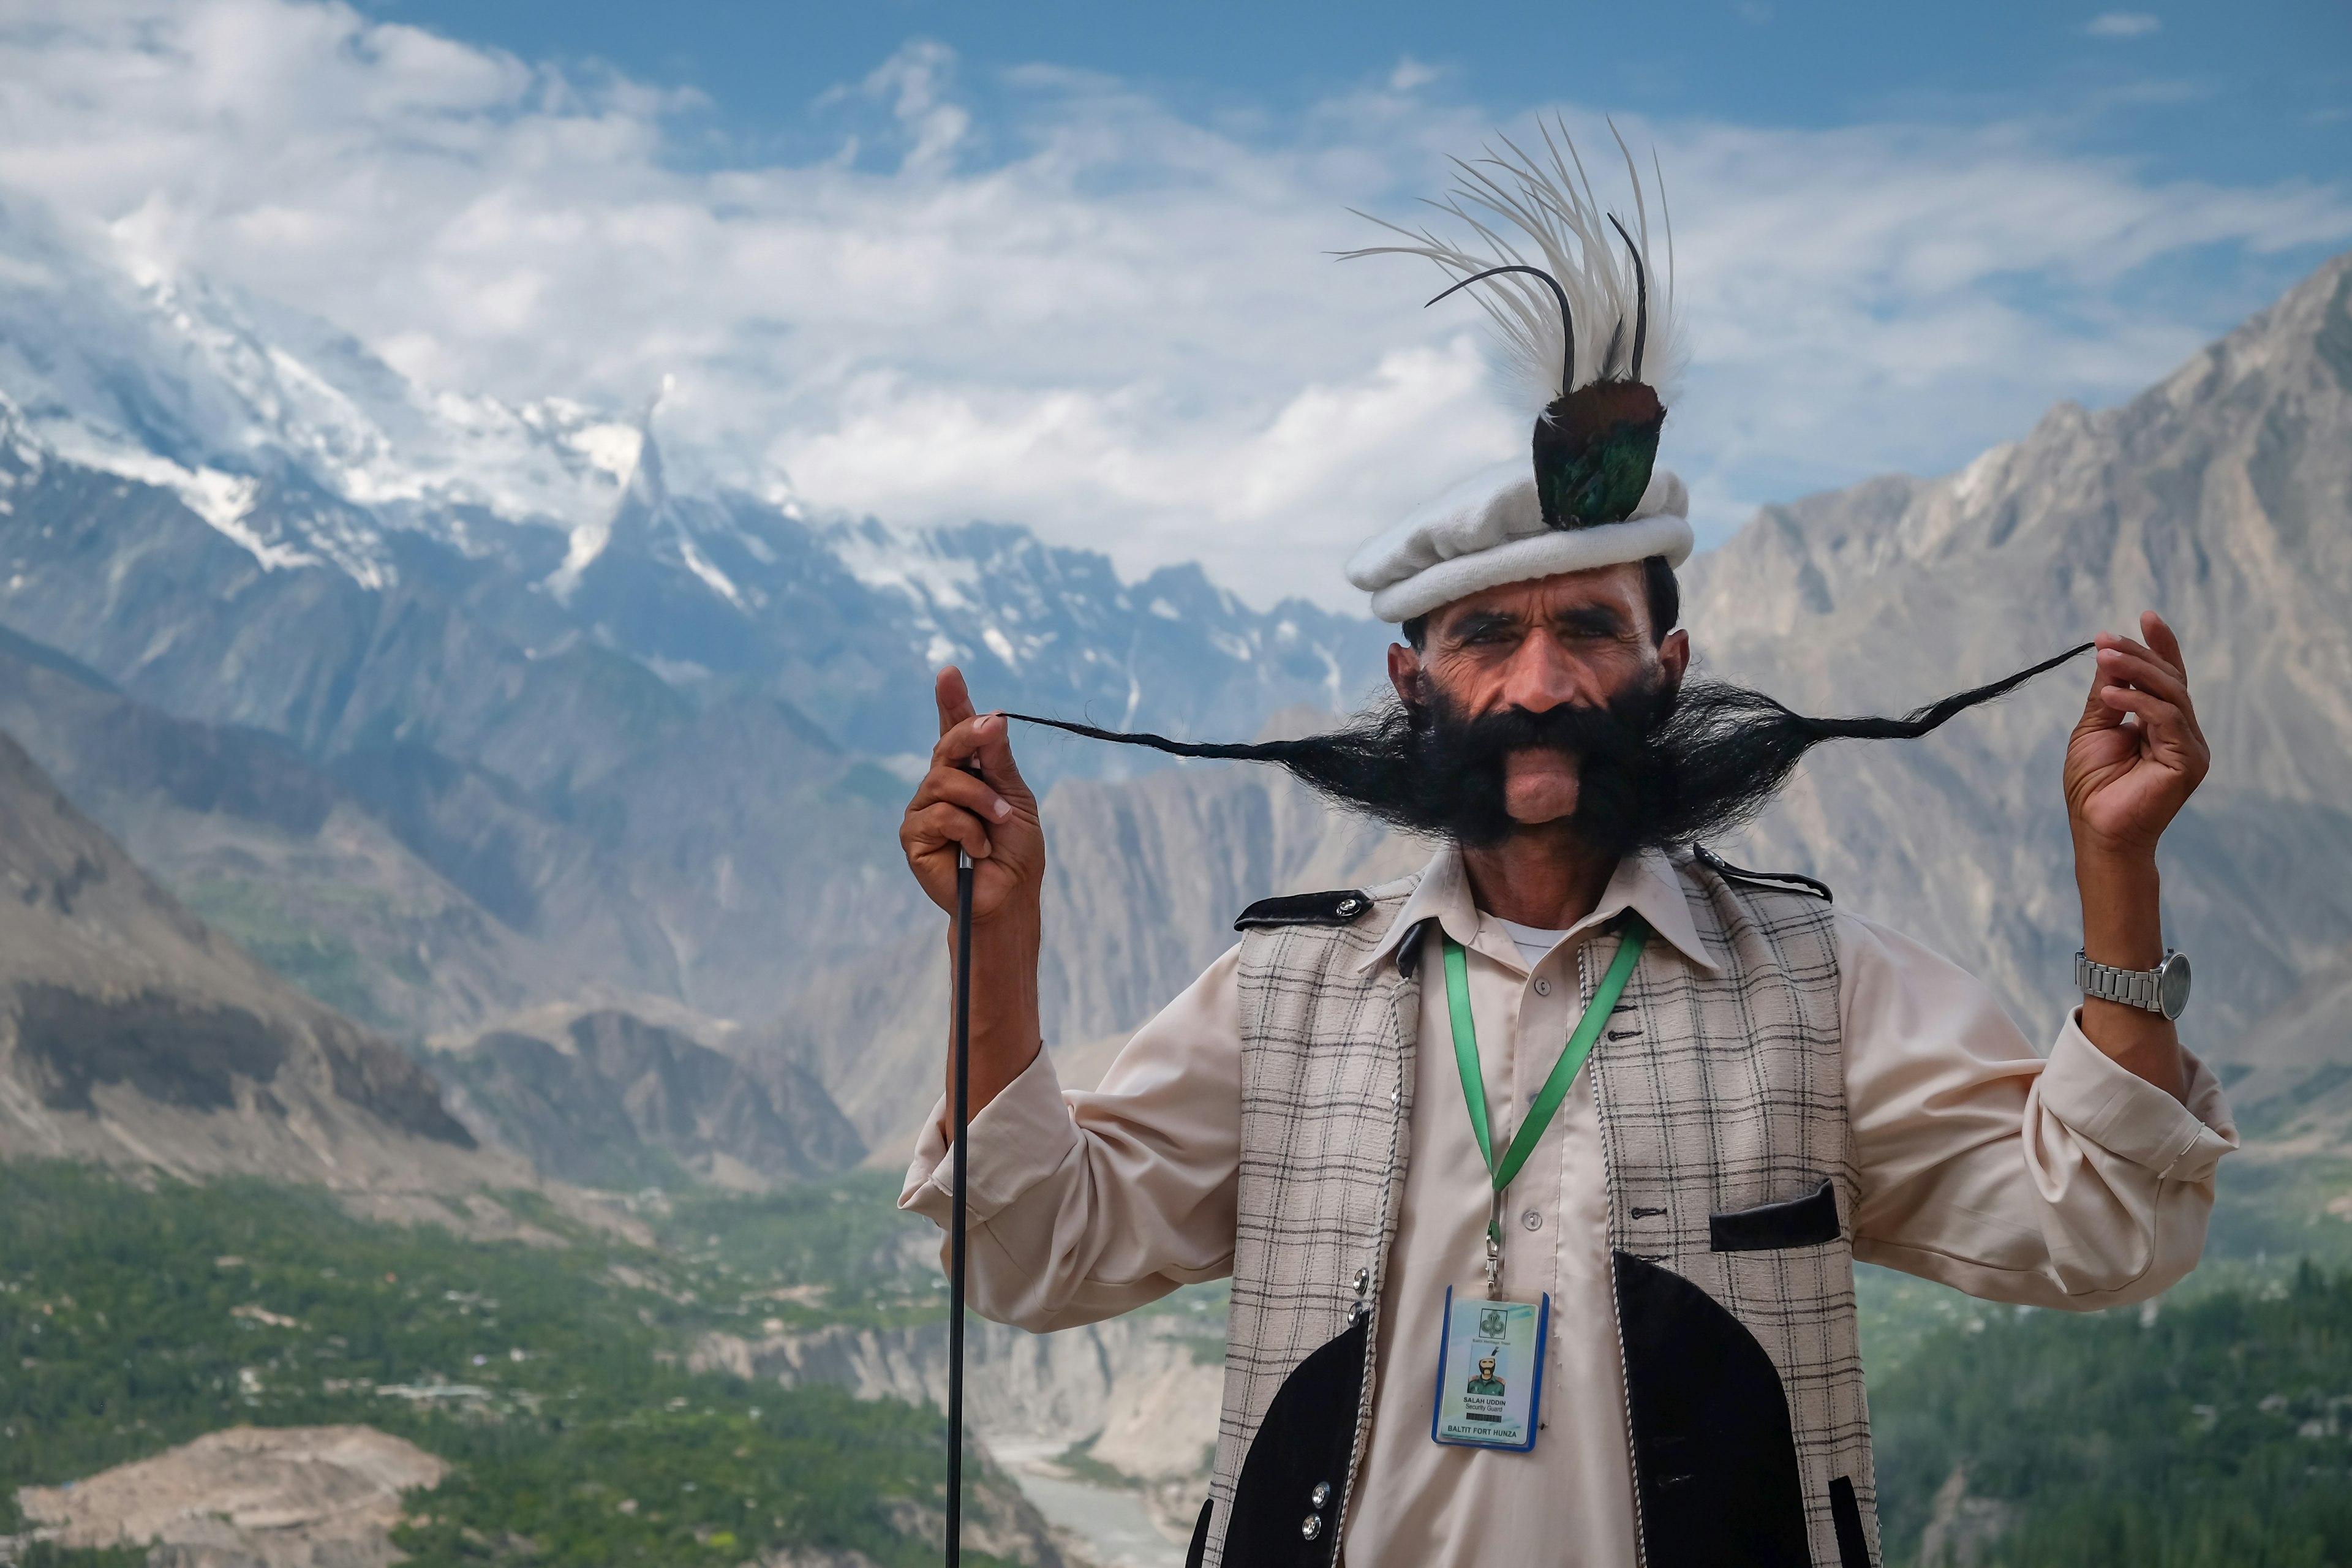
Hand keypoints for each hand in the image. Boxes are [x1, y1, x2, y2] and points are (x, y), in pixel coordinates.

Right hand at [900, 667, 1045, 926]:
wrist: (1009, 896)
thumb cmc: (1015, 850)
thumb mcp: (1016, 797)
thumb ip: (999, 760)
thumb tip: (992, 717)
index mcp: (968, 772)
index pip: (955, 731)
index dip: (951, 701)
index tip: (949, 673)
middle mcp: (940, 785)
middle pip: (945, 746)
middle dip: (969, 736)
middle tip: (992, 730)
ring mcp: (923, 809)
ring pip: (943, 781)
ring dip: (980, 800)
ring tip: (999, 823)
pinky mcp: (913, 836)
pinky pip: (937, 814)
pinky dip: (967, 831)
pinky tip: (977, 850)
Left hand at [2062, 612, 2209, 860]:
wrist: (2097, 831)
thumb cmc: (2093, 787)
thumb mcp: (2093, 728)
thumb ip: (2106, 694)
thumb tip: (2110, 655)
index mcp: (2163, 723)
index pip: (2168, 676)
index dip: (2160, 645)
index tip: (2145, 616)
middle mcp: (2182, 732)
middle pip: (2169, 680)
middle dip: (2138, 655)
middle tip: (2106, 640)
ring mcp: (2190, 746)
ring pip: (2171, 694)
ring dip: (2135, 671)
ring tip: (2103, 658)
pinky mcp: (2189, 760)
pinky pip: (2166, 719)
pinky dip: (2136, 703)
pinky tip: (2109, 696)